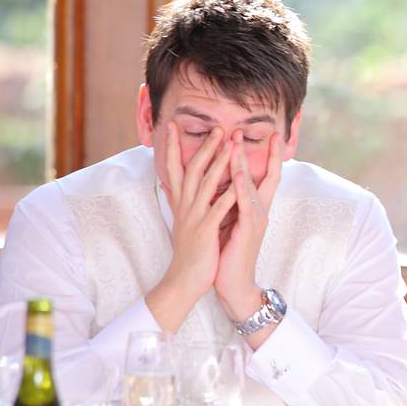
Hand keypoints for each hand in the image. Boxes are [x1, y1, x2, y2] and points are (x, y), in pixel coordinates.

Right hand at [147, 123, 235, 331]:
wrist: (185, 280)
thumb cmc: (189, 251)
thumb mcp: (182, 221)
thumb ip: (178, 200)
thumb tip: (167, 183)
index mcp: (181, 203)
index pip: (175, 168)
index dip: (172, 146)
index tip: (173, 125)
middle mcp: (185, 206)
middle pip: (192, 169)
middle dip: (204, 147)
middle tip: (216, 127)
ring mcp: (195, 218)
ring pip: (206, 184)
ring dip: (219, 163)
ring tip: (230, 144)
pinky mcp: (205, 231)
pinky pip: (219, 209)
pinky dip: (228, 195)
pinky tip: (239, 182)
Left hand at [215, 130, 282, 321]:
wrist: (234, 284)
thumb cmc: (229, 255)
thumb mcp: (230, 223)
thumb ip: (230, 204)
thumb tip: (223, 185)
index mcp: (255, 208)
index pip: (265, 176)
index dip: (269, 155)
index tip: (270, 134)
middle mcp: (260, 210)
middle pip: (262, 174)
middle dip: (252, 151)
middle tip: (243, 128)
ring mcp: (256, 220)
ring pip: (252, 185)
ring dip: (243, 163)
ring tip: (235, 142)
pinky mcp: (249, 231)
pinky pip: (246, 205)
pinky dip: (242, 189)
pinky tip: (237, 174)